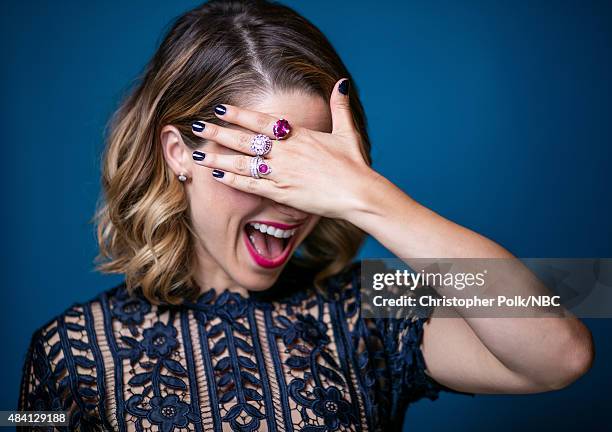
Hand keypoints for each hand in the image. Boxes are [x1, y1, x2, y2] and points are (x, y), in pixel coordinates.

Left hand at [190, 79, 375, 219]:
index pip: (262, 121)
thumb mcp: (347, 131)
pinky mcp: (283, 193)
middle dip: (219, 133)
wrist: (359, 193)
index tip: (219, 109)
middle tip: (196, 126)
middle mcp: (286, 152)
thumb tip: (341, 83)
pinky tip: (218, 177)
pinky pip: (253, 186)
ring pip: (243, 164)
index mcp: (299, 136)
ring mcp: (282, 173)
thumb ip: (339, 107)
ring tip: (197, 155)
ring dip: (219, 159)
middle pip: (245, 140)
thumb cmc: (354, 164)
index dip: (239, 115)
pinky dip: (234, 181)